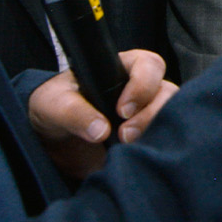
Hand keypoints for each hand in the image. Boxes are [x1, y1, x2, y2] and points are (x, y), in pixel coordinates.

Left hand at [27, 49, 177, 180]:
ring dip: (155, 130)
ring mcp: (146, 115)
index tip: (122, 110)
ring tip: (129, 147)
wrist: (51, 141)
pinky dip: (156, 147)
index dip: (142, 85)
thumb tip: (101, 130)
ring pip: (171, 116)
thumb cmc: (54, 107)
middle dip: (151, 113)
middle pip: (167, 92)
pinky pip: (163, 140)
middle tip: (125, 135)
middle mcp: (141, 89)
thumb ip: (74, 112)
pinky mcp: (145, 139)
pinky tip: (137, 156)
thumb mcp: (54, 104)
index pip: (148, 65)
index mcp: (122, 69)